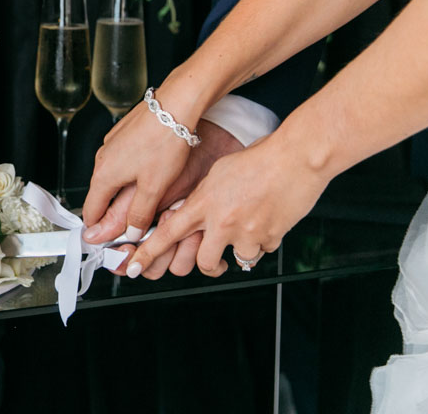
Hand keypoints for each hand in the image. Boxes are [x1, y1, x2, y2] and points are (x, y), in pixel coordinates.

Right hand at [83, 93, 214, 239]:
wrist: (174, 105)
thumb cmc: (165, 144)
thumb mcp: (154, 188)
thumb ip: (139, 214)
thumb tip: (132, 233)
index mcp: (104, 176)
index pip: (91, 211)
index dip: (98, 229)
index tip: (106, 241)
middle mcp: (102, 159)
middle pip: (101, 194)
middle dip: (113, 211)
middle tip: (132, 225)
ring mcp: (111, 145)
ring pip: (113, 176)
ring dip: (123, 191)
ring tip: (146, 199)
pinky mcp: (123, 135)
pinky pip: (121, 160)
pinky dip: (130, 172)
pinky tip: (151, 172)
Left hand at [126, 135, 329, 277]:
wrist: (295, 158)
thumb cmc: (258, 159)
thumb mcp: (217, 173)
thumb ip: (203, 197)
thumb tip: (197, 210)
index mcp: (202, 204)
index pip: (166, 234)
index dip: (147, 254)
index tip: (132, 268)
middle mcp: (221, 222)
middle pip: (202, 263)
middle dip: (208, 265)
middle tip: (215, 260)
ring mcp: (246, 233)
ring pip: (237, 260)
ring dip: (241, 251)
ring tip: (249, 230)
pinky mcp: (270, 239)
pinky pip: (263, 250)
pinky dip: (264, 241)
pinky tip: (268, 219)